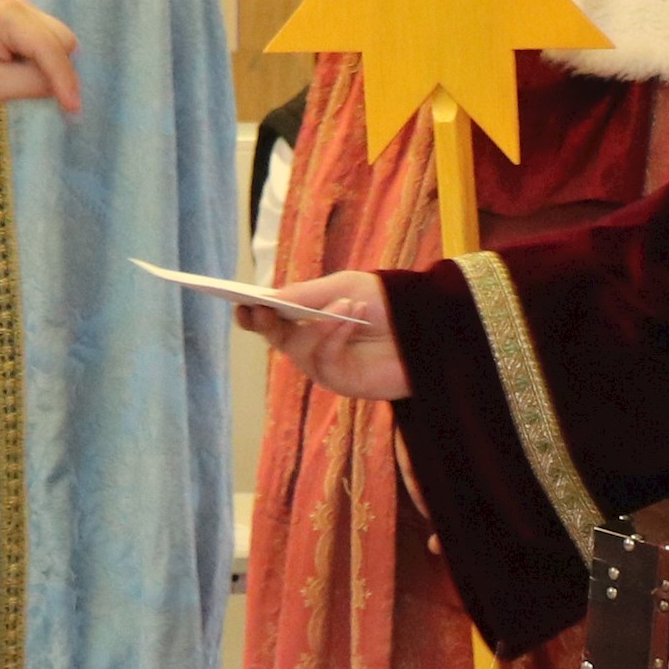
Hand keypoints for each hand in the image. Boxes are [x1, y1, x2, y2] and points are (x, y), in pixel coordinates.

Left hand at [0, 0, 82, 117]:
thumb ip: (29, 84)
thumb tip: (62, 86)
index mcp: (7, 17)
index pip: (50, 48)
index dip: (65, 79)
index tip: (73, 110)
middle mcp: (17, 6)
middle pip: (62, 39)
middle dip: (59, 70)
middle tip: (41, 98)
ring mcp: (20, 11)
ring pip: (59, 41)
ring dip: (51, 67)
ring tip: (23, 85)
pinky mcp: (20, 22)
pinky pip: (47, 43)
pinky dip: (43, 62)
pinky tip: (23, 76)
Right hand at [240, 267, 408, 400]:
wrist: (428, 325)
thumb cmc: (387, 301)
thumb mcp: (344, 286)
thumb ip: (305, 295)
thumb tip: (267, 299)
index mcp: (310, 316)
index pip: (274, 318)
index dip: (254, 313)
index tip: (240, 303)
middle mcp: (313, 342)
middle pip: (278, 338)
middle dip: (266, 323)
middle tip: (257, 309)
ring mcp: (326, 364)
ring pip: (300, 350)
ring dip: (319, 325)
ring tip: (345, 305)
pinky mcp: (342, 382)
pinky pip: (325, 362)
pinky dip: (334, 336)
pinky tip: (350, 318)